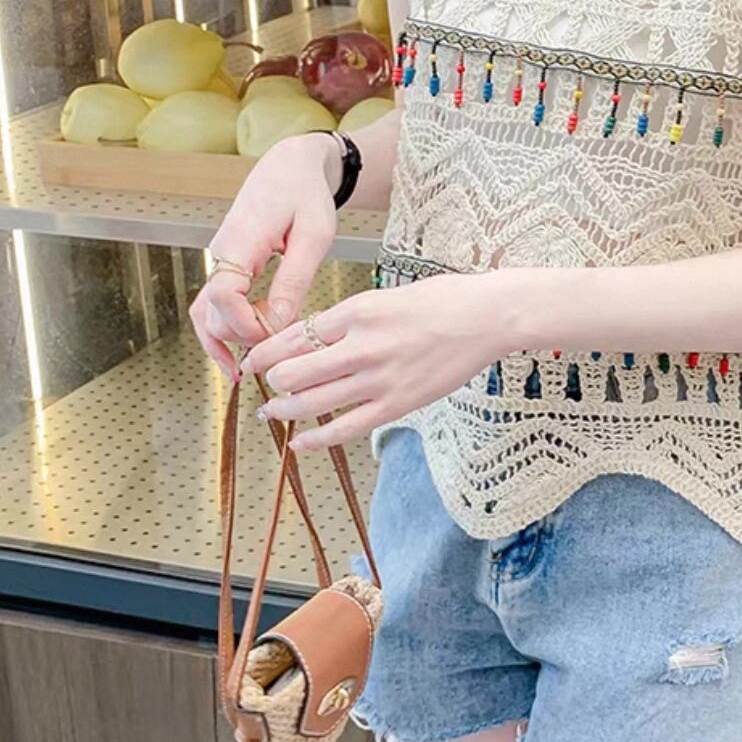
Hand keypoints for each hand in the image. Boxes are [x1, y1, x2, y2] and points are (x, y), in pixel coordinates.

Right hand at [190, 133, 340, 379]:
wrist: (290, 167)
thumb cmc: (306, 194)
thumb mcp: (313, 236)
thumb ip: (295, 279)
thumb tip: (279, 323)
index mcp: (242, 241)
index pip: (224, 293)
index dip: (245, 323)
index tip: (272, 337)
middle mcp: (221, 253)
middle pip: (211, 311)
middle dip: (238, 338)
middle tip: (272, 355)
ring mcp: (220, 261)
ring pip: (204, 312)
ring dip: (223, 342)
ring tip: (245, 371)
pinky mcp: (226, 267)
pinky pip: (214, 305)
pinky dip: (222, 331)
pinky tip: (241, 352)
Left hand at [239, 274, 509, 450]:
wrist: (487, 318)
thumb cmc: (443, 301)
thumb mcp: (386, 297)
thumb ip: (349, 320)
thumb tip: (313, 339)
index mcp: (356, 311)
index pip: (293, 336)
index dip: (265, 353)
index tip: (253, 361)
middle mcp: (361, 345)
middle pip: (292, 372)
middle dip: (271, 381)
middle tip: (266, 385)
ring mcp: (378, 379)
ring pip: (310, 403)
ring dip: (283, 410)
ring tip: (274, 412)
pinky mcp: (397, 404)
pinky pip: (345, 429)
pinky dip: (315, 440)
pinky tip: (299, 444)